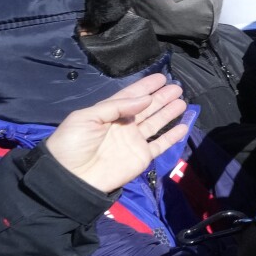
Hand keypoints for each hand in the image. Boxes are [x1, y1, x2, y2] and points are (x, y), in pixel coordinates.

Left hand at [43, 73, 188, 193]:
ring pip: (156, 123)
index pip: (131, 96)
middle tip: (176, 87)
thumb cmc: (73, 144)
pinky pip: (160, 144)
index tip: (161, 78)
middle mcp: (125, 125)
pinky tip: (184, 126)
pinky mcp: (142, 157)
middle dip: (161, 97)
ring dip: (169, 112)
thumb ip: (116, 106)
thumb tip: (145, 99)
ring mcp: (134, 141)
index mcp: (110, 114)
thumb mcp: (87, 118)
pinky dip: (172, 136)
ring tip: (182, 102)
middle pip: (147, 108)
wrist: (72, 177)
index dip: (145, 87)